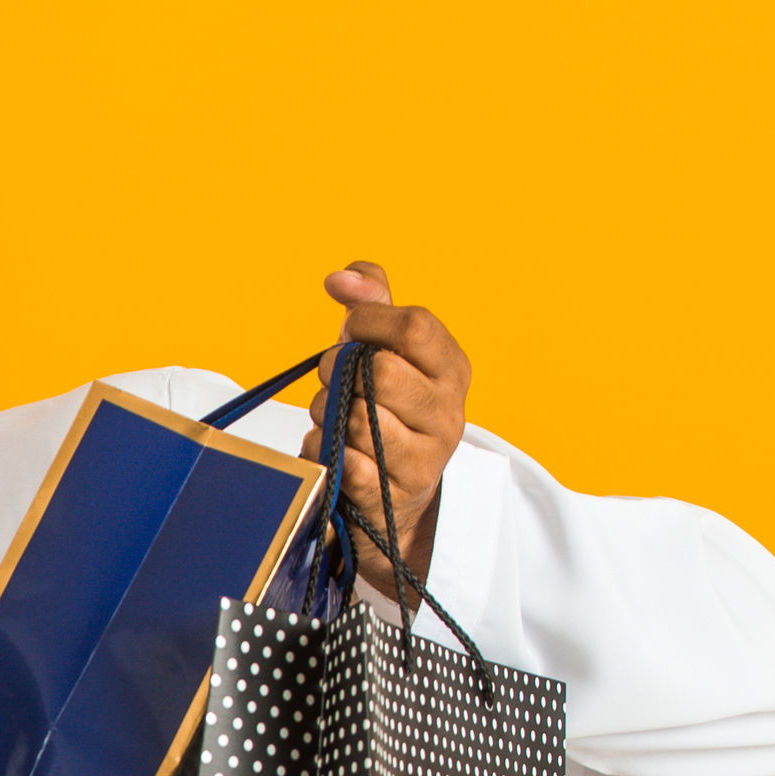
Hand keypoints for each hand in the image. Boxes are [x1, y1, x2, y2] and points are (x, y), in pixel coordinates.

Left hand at [303, 263, 472, 594]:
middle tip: (335, 378)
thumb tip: (340, 279)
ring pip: (354, 417)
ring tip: (334, 415)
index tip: (350, 329)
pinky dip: (321, 447)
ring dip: (325, 411)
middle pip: (380, 372)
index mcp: (453, 370)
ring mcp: (424, 459)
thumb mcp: (389, 349)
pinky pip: (341, 459)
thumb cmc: (386, 407)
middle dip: (339, 369)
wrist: (396, 494)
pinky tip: (330, 446)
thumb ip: (372, 301)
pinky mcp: (391, 496)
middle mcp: (448, 414)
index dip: (369, 319)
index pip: (415, 326)